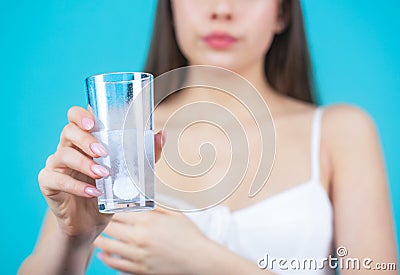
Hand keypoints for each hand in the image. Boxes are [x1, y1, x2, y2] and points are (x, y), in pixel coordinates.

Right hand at [38, 106, 164, 242]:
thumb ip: (145, 154)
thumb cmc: (109, 191)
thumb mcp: (129, 173)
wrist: (91, 221)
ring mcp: (56, 165)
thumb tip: (161, 134)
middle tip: (103, 153)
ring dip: (84, 164)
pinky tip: (92, 192)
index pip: (75, 117)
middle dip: (86, 140)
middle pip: (68, 132)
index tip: (93, 122)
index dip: (80, 114)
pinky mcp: (49, 184)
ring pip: (62, 155)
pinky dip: (75, 186)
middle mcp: (67, 148)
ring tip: (103, 175)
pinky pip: (56, 180)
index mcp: (84, 139)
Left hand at [94, 207, 209, 274]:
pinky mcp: (139, 270)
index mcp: (149, 220)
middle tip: (99, 219)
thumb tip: (140, 197)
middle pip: (109, 227)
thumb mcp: (174, 214)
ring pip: (107, 246)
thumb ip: (155, 205)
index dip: (109, 207)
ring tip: (98, 236)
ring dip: (100, 240)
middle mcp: (140, 237)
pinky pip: (115, 264)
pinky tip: (104, 254)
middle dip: (103, 222)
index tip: (105, 205)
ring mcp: (138, 255)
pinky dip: (106, 258)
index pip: (118, 210)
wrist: (200, 259)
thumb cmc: (189, 235)